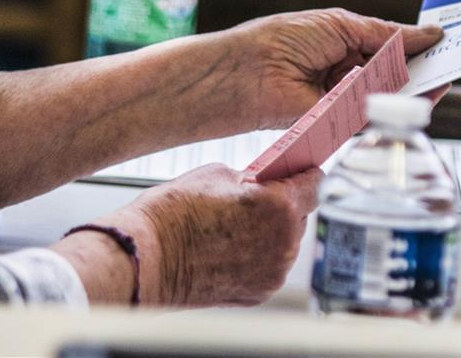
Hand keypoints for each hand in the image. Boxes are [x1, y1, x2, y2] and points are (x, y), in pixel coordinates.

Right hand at [55, 163, 322, 306]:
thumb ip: (252, 178)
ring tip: (243, 220)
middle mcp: (284, 243)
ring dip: (274, 229)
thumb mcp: (219, 175)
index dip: (307, 174)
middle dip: (285, 202)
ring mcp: (273, 271)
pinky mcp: (259, 291)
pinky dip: (261, 253)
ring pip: (288, 241)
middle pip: (301, 214)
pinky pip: (272, 264)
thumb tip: (263, 181)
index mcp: (280, 207)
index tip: (302, 170)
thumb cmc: (174, 213)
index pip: (315, 184)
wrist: (144, 260)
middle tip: (262, 194)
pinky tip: (235, 243)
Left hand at [230, 8, 442, 129]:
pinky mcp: (342, 125)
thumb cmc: (285, 40)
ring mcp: (346, 100)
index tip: (447, 42)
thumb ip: (388, 35)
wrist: (247, 73)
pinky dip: (400, 105)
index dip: (418, 45)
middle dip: (425, 66)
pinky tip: (424, 93)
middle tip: (456, 58)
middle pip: (396, 73)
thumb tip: (430, 33)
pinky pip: (377, 116)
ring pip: (391, 96)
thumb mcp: (343, 26)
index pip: (391, 47)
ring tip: (447, 73)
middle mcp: (348, 74)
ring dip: (419, 86)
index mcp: (346, 46)